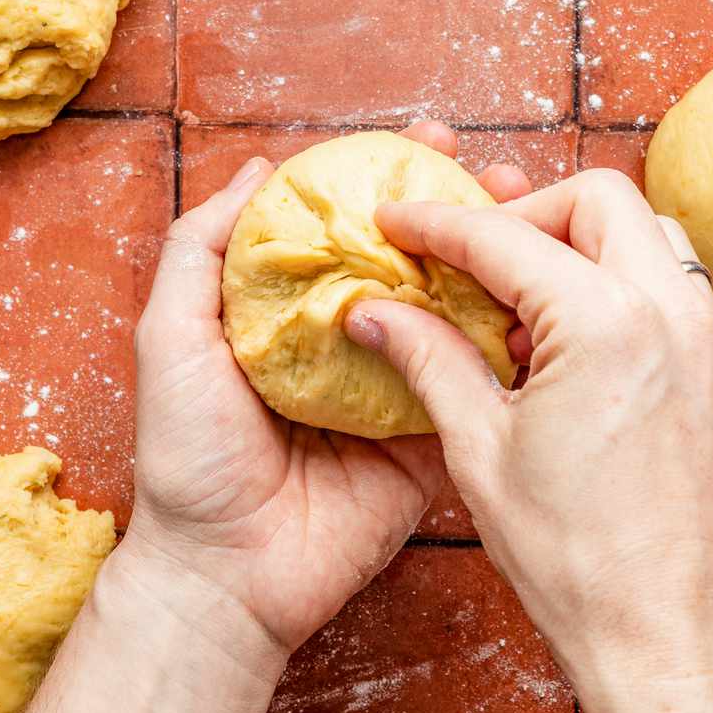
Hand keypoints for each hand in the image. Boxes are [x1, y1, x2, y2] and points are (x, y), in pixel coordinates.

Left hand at [0, 124, 534, 712]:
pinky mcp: (430, 441)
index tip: (429, 140)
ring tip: (532, 213)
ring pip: (455, 314)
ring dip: (497, 263)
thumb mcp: (172, 337)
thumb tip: (257, 169)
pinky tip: (540, 295)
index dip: (389, 180)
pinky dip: (505, 341)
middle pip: (416, 262)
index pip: (352, 229)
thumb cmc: (187, 455)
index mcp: (297, 314)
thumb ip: (200, 251)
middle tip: (496, 172)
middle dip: (461, 212)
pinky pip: (472, 384)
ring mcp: (397, 390)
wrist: (225, 572)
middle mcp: (353, 342)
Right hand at [343, 169, 712, 712]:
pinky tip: (567, 345)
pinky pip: (669, 286)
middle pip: (596, 199)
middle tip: (470, 260)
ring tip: (521, 306)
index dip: (437, 222)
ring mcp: (707, 341)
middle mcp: (672, 314)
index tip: (396, 219)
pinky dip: (616, 284)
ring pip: (645, 234)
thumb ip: (430, 359)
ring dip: (577, 243)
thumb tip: (376, 311)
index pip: (504, 237)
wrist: (666, 639)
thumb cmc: (575, 561)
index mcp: (607, 325)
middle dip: (523, 213)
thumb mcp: (480, 451)